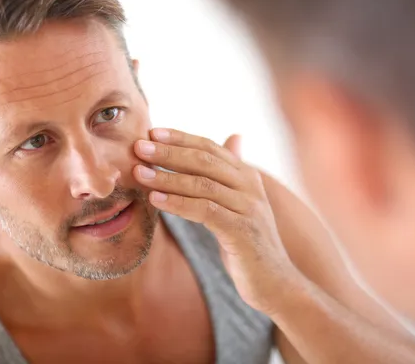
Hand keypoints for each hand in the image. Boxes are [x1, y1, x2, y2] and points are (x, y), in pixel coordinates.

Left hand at [133, 128, 300, 314]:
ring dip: (167, 177)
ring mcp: (248, 207)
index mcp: (246, 175)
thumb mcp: (239, 204)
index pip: (210, 147)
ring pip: (202, 184)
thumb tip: (234, 137)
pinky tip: (155, 200)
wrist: (276, 282)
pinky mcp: (242, 231)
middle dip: (168, 152)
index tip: (151, 131)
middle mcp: (250, 186)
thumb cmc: (248, 243)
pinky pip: (205, 211)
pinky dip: (178, 203)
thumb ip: (230, 175)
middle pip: (204, 160)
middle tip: (138, 147)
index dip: (180, 138)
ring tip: (139, 173)